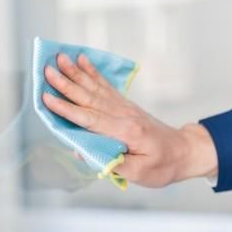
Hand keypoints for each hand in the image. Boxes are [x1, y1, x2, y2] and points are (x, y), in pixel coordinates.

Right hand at [42, 53, 217, 187]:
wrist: (185, 152)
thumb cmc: (164, 166)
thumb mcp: (140, 173)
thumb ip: (113, 164)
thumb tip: (84, 152)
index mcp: (126, 132)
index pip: (91, 119)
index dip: (67, 110)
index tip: (46, 98)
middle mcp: (125, 115)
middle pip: (90, 98)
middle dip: (66, 84)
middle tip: (46, 70)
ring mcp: (126, 108)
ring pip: (96, 89)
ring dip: (76, 73)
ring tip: (60, 58)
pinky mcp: (126, 107)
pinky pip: (106, 87)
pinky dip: (93, 73)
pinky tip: (83, 61)